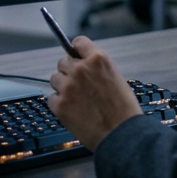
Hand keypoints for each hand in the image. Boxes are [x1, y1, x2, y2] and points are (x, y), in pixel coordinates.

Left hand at [47, 36, 142, 150]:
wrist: (121, 135)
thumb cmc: (124, 110)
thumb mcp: (116, 79)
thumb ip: (97, 69)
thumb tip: (84, 67)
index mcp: (98, 59)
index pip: (78, 42)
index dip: (77, 51)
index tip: (77, 57)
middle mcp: (80, 69)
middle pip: (63, 62)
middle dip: (69, 72)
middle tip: (80, 87)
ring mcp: (68, 86)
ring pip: (55, 79)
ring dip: (63, 88)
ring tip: (78, 101)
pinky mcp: (59, 105)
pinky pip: (52, 98)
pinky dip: (59, 105)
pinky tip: (73, 112)